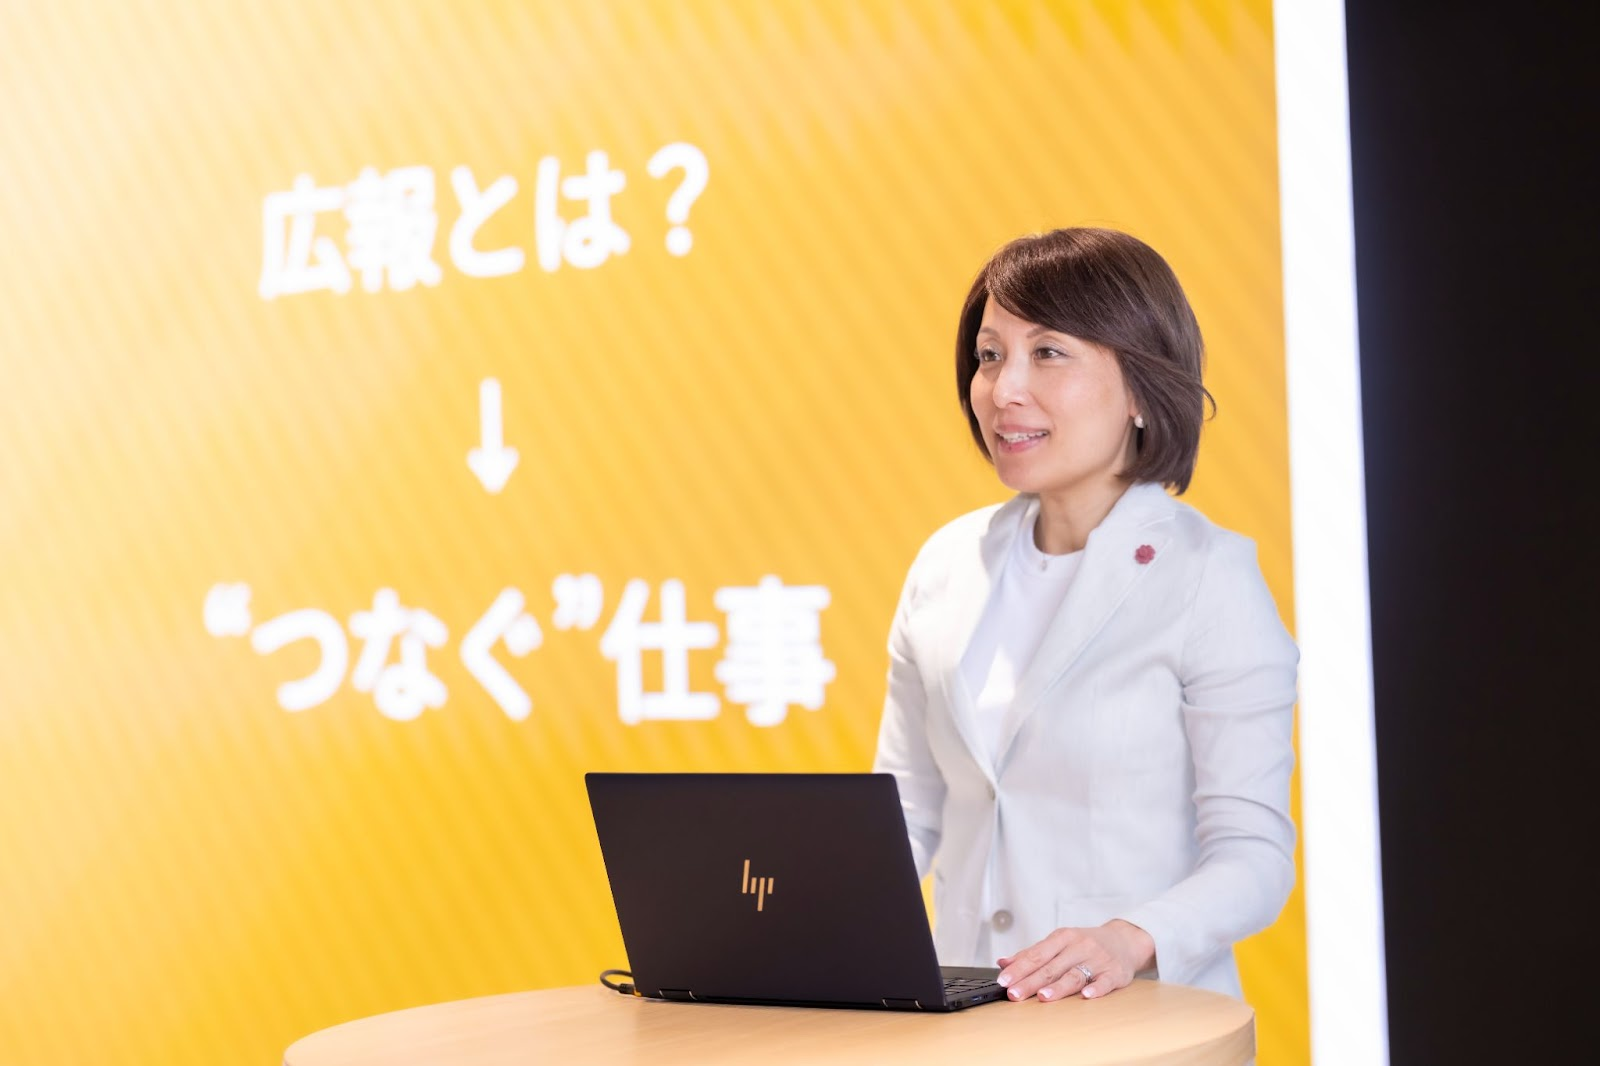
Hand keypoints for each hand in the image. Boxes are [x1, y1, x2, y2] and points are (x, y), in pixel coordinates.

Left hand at [995, 919, 1153, 1001]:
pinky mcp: (1115, 973)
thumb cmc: (1086, 944)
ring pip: (1075, 974)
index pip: (1036, 954)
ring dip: (1058, 986)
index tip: (1003, 981)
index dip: (1019, 968)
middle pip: (1051, 966)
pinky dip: (1096, 988)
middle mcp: (1079, 946)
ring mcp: (1098, 959)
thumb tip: (1003, 963)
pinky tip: (1085, 996)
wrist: (1125, 941)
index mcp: (1063, 937)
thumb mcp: (1059, 942)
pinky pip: (1105, 982)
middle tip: (1014, 994)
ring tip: (1043, 996)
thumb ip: (1032, 954)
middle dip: (1031, 981)